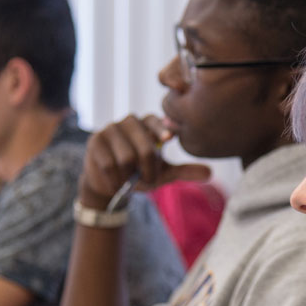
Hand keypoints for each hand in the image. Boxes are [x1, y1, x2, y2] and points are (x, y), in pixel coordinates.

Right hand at [80, 115, 210, 208]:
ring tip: (128, 179)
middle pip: (144, 147)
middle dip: (148, 170)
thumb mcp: (163, 173)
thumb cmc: (139, 173)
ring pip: (126, 158)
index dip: (162, 130)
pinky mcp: (95, 142)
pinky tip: (116, 182)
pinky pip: (109, 165)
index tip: (170, 138)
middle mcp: (129, 121)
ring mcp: (110, 130)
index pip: (155, 122)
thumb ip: (184, 170)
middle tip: (147, 179)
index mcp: (147, 123)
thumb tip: (210, 173)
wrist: (110, 184)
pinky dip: (116, 180)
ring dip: (130, 176)